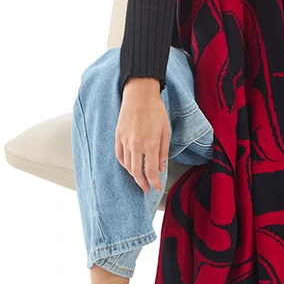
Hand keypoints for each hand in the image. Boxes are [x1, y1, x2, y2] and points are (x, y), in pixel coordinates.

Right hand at [115, 77, 170, 192]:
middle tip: (147, 189)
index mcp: (150, 144)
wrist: (139, 95)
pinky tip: (130, 167)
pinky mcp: (117, 137)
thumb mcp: (166, 131)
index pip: (151, 172)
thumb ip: (163, 151)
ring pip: (127, 166)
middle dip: (142, 184)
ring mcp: (125, 141)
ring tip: (140, 179)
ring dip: (133, 175)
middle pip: (137, 173)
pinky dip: (124, 165)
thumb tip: (161, 168)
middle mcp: (136, 145)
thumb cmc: (155, 110)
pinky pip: (119, 156)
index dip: (154, 183)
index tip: (156, 188)